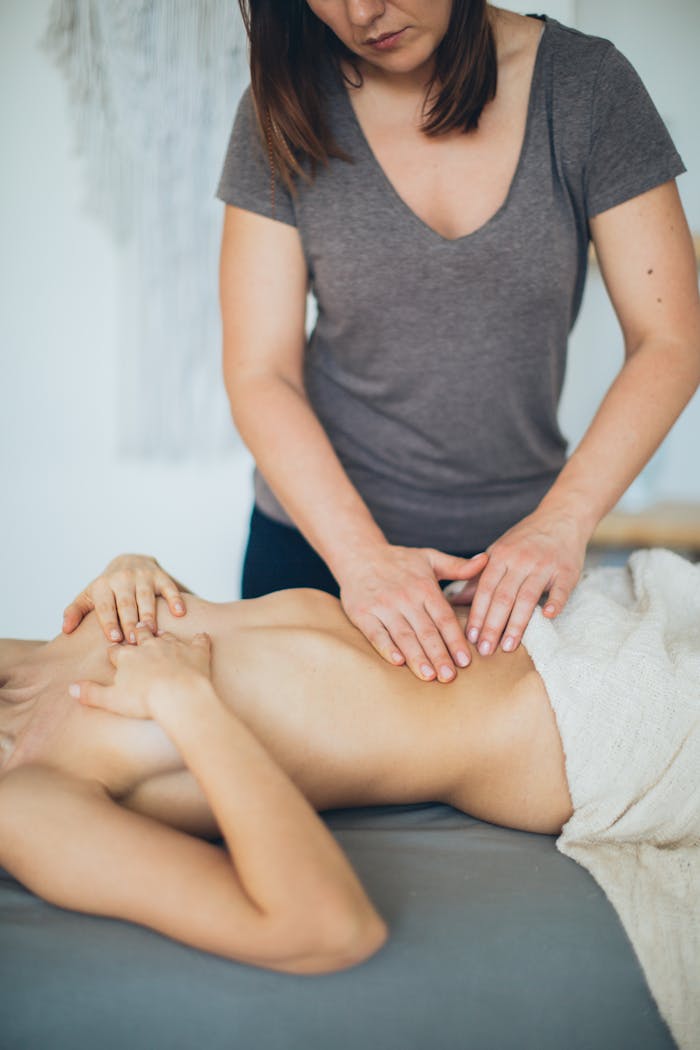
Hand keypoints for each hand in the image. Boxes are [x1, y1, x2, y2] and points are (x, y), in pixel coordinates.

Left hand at [62, 554, 185, 643]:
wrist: (130, 560)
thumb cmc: (108, 588)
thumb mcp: (89, 596)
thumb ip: (75, 611)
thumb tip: (65, 630)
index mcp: (103, 585)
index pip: (105, 606)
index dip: (109, 622)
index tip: (114, 639)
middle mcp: (122, 578)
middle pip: (126, 603)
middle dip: (129, 621)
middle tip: (133, 639)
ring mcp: (143, 576)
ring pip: (146, 597)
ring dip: (149, 614)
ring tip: (152, 631)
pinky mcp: (160, 575)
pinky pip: (169, 587)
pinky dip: (175, 599)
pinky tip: (179, 612)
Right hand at [70, 625, 211, 718]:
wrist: (178, 694)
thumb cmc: (145, 700)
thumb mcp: (111, 700)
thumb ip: (91, 693)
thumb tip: (72, 689)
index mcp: (129, 657)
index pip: (117, 651)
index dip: (114, 651)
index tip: (113, 650)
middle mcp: (150, 646)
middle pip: (141, 635)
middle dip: (137, 632)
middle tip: (137, 627)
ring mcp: (174, 646)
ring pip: (167, 635)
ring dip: (163, 634)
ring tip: (160, 631)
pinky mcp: (196, 651)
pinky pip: (199, 641)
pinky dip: (200, 639)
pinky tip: (202, 636)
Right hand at [338, 545, 488, 681]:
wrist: (359, 553)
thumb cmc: (399, 560)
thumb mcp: (430, 558)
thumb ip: (458, 566)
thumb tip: (486, 562)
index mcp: (425, 587)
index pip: (444, 618)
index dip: (455, 640)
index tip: (465, 661)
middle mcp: (406, 598)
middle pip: (426, 631)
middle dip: (439, 655)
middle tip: (449, 677)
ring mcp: (383, 606)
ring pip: (403, 636)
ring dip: (417, 657)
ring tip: (429, 676)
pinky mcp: (362, 614)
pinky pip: (376, 633)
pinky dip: (386, 647)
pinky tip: (397, 661)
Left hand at [465, 509, 587, 655]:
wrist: (561, 517)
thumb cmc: (525, 540)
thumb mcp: (498, 552)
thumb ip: (478, 577)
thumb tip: (452, 600)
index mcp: (501, 556)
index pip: (485, 589)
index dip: (477, 614)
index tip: (470, 637)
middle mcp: (520, 560)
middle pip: (503, 597)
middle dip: (492, 625)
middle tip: (485, 650)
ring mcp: (544, 565)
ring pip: (527, 597)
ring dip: (517, 624)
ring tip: (508, 646)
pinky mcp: (566, 570)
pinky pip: (561, 589)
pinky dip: (555, 602)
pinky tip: (548, 617)